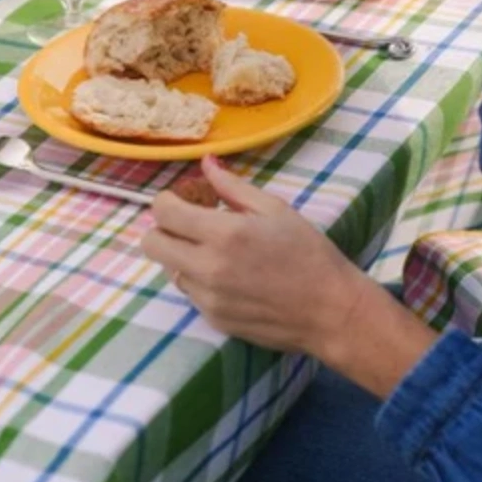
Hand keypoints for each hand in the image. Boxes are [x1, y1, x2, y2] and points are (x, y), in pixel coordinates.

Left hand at [141, 157, 364, 358]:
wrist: (330, 310)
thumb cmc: (307, 253)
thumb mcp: (274, 209)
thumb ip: (232, 186)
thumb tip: (206, 163)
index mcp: (223, 234)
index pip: (164, 212)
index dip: (166, 200)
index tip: (181, 199)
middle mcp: (208, 268)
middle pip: (151, 243)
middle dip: (163, 227)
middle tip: (188, 223)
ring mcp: (208, 298)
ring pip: (169, 269)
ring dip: (182, 255)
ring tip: (215, 250)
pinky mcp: (213, 319)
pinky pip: (189, 292)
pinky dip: (199, 279)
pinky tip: (230, 275)